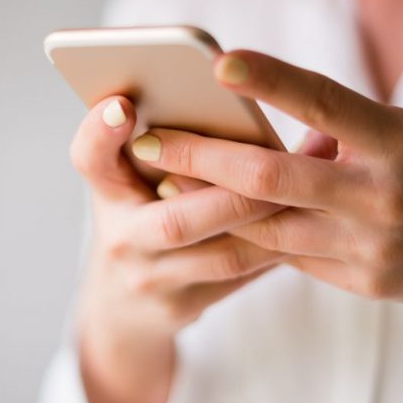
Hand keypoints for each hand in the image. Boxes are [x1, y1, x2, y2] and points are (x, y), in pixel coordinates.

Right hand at [70, 95, 284, 402]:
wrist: (121, 304)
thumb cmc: (138, 217)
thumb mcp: (131, 180)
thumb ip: (163, 145)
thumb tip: (232, 94)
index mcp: (105, 192)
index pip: (90, 158)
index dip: (100, 132)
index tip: (124, 105)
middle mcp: (120, 239)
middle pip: (177, 220)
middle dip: (238, 193)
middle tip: (284, 161)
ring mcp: (150, 280)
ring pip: (224, 255)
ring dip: (273, 222)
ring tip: (313, 187)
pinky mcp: (181, 308)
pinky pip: (241, 276)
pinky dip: (277, 247)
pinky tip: (309, 222)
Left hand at [131, 49, 402, 312]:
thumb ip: (352, 134)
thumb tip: (285, 134)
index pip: (328, 103)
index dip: (272, 81)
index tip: (219, 62)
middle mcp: (383, 196)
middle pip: (272, 177)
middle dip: (200, 156)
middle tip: (146, 138)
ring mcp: (370, 247)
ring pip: (266, 225)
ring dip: (209, 202)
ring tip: (163, 178)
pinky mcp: (361, 282)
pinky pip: (290, 255)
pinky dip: (252, 232)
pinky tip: (216, 216)